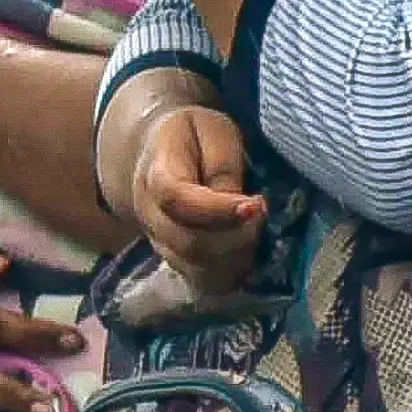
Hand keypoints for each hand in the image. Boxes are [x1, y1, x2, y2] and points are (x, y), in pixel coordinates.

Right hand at [121, 100, 265, 297]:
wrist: (158, 152)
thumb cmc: (192, 136)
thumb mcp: (211, 131)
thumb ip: (223, 164)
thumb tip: (239, 207)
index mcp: (155, 173)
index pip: (179, 199)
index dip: (219, 209)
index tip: (257, 204)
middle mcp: (149, 215)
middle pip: (187, 242)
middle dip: (235, 237)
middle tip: (263, 217)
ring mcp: (158, 242)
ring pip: (195, 267)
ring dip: (235, 258)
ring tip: (256, 232)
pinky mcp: (172, 259)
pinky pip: (200, 280)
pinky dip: (229, 273)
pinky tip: (247, 252)